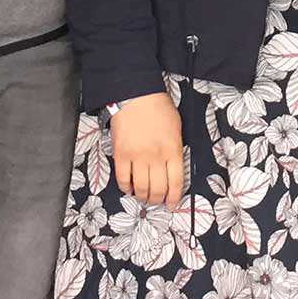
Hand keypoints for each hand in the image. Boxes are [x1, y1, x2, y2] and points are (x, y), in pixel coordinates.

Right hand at [110, 91, 183, 206]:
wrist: (136, 95)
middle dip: (158, 199)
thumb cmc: (158, 108)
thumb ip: (175, 150)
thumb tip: (173, 169)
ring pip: (141, 187)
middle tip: (156, 200)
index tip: (172, 203)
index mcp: (173, 150)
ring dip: (142, 196)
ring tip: (143, 196)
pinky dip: (126, 188)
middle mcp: (156, 156)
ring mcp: (137, 156)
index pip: (176, 182)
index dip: (174, 197)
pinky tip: (129, 188)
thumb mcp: (176, 129)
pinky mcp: (121, 154)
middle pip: (158, 189)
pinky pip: (123, 179)